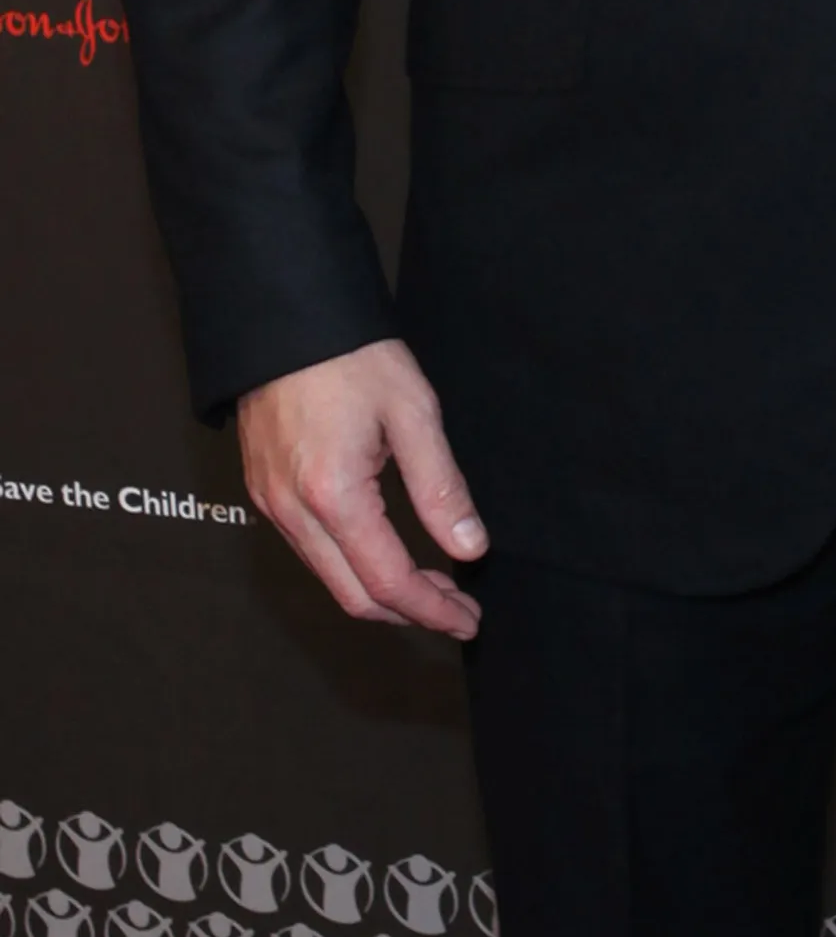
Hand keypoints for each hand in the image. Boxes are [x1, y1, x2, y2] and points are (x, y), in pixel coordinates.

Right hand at [238, 337, 485, 638]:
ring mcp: (271, 504)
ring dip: (382, 591)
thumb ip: (442, 487)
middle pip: (353, 595)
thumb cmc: (351, 355)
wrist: (284, 316)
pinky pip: (310, 550)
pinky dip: (352, 565)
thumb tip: (471, 547)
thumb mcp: (413, 412)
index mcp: (333, 495)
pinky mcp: (264, 491)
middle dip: (410, 612)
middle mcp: (293, 511)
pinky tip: (385, 551)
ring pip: (329, 577)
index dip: (432, 610)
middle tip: (458, 610)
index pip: (388, 581)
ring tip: (434, 584)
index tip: (468, 619)